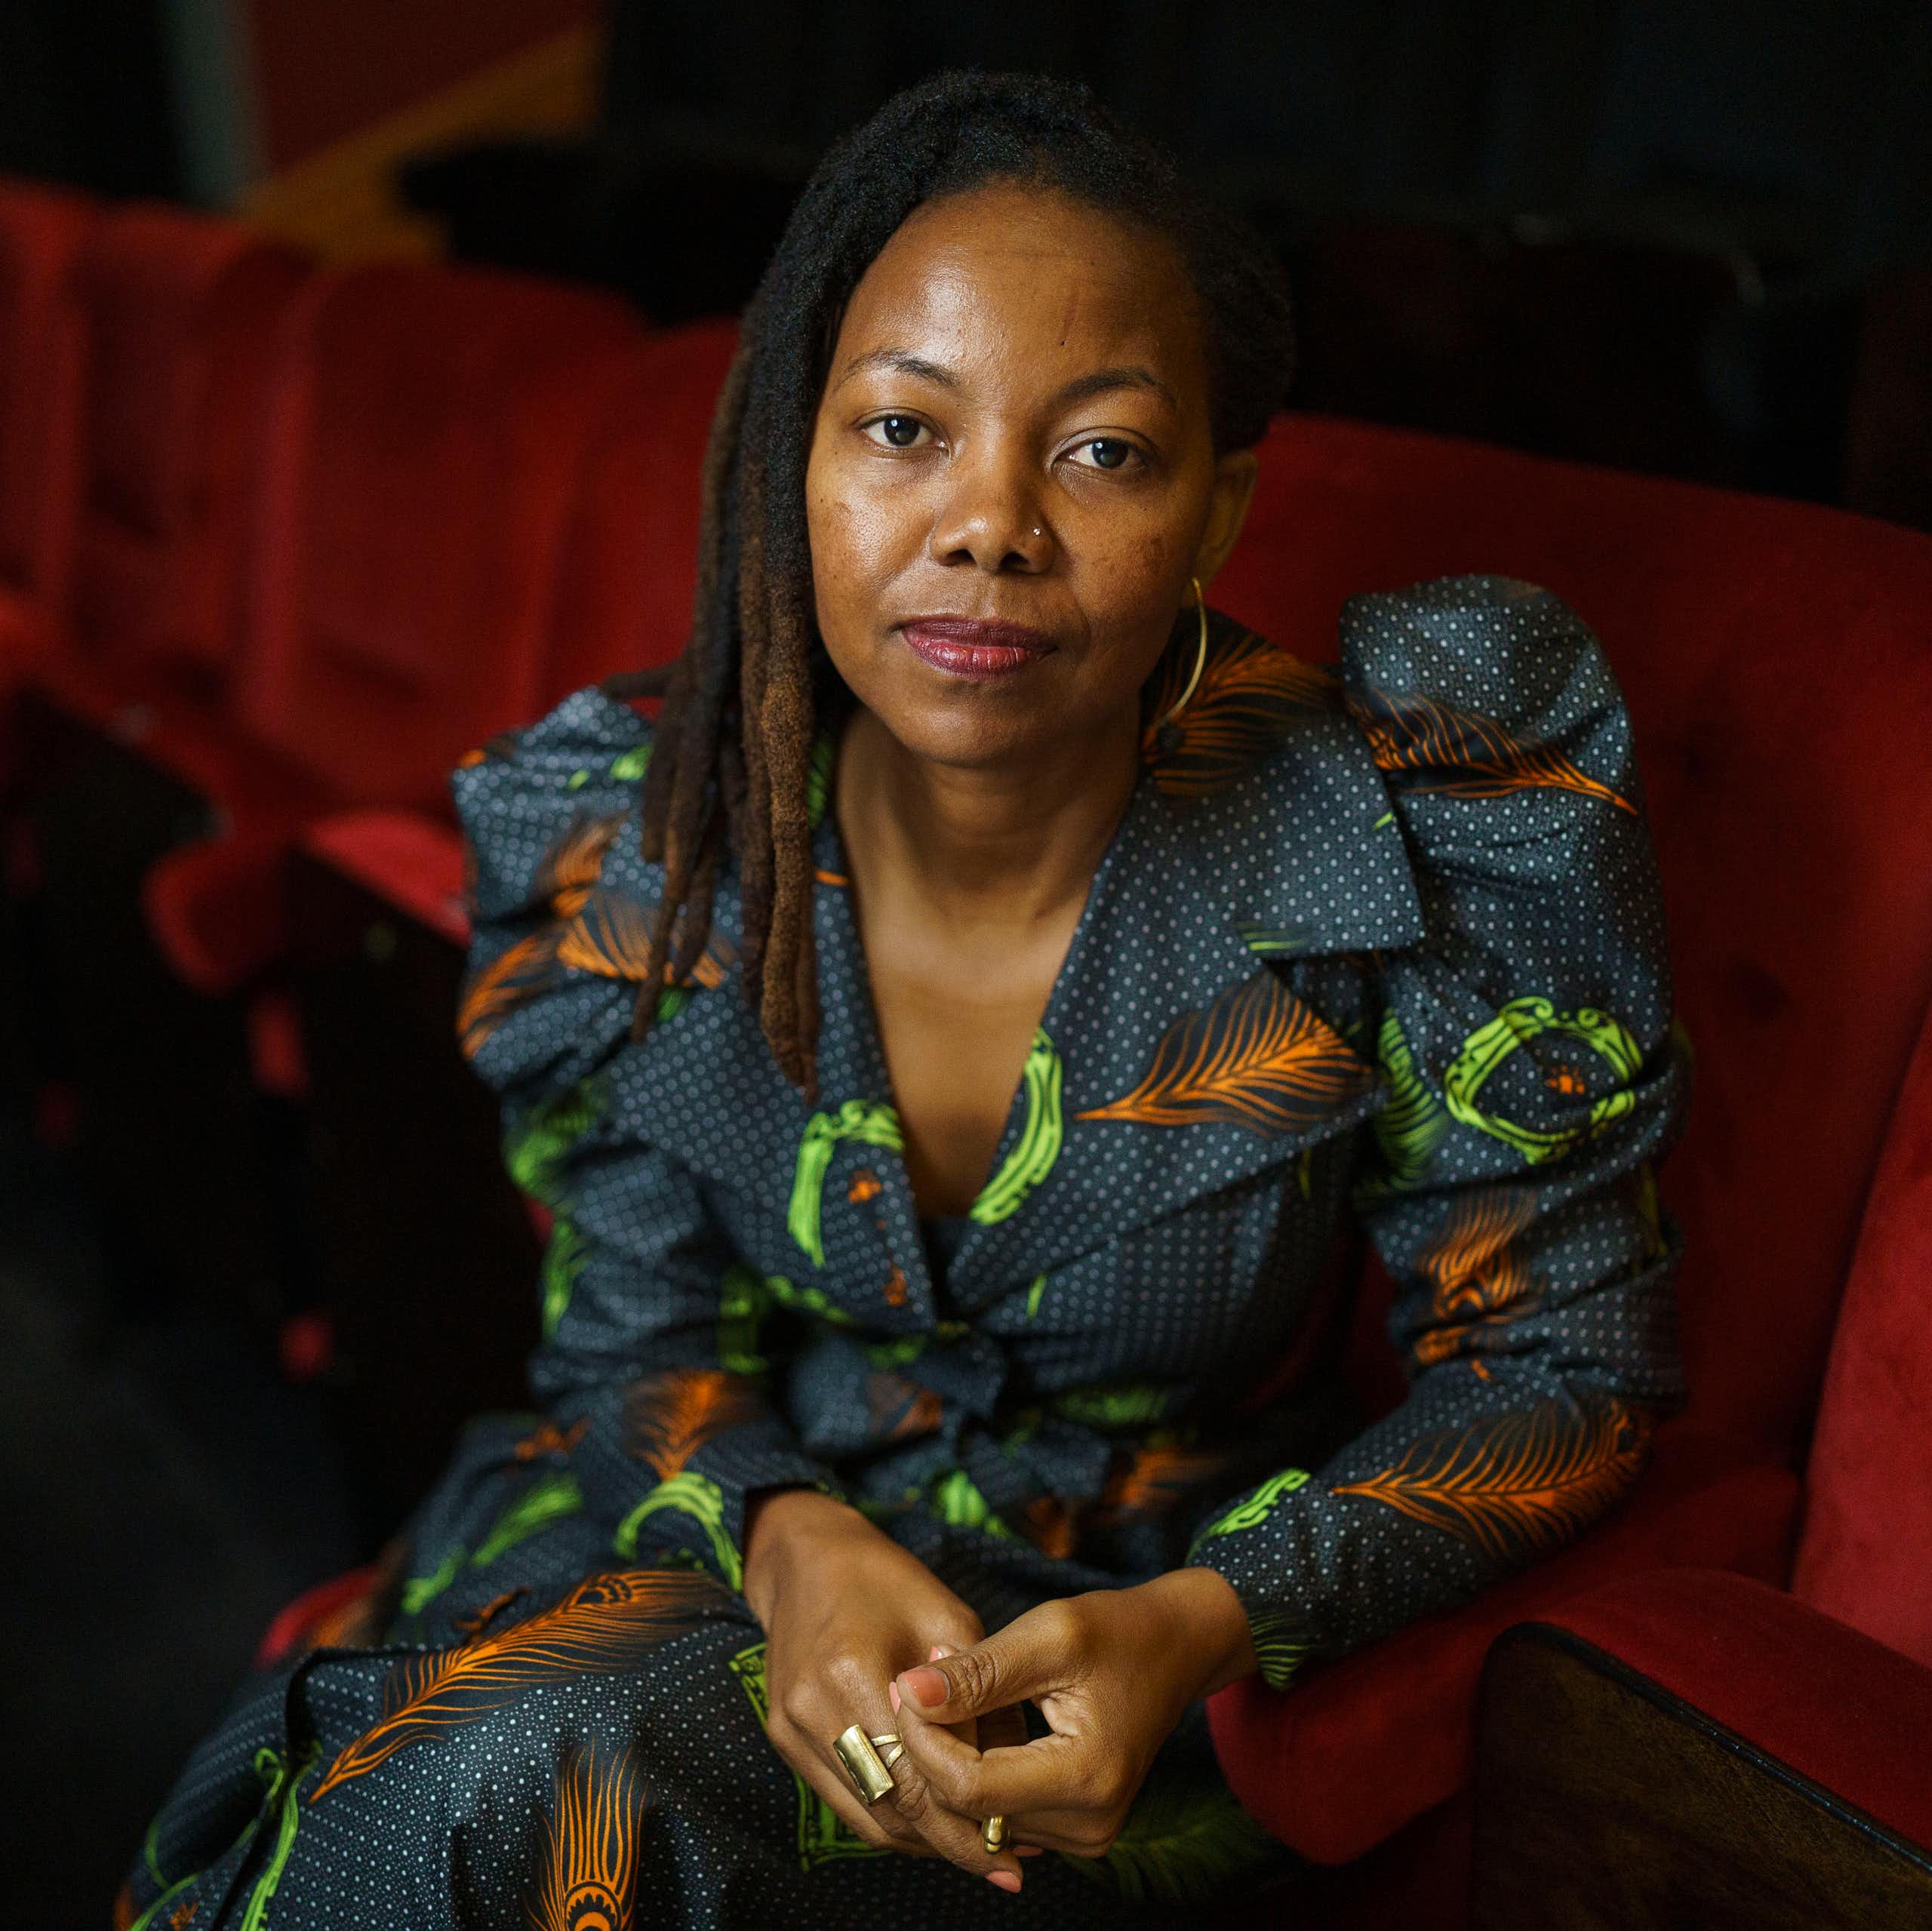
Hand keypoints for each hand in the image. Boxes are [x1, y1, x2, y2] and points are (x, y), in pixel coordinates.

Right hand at [740, 1488, 1027, 1888]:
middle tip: (1006, 1863)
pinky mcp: (784, 1736)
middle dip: (950, 1844)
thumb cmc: (889, 1579)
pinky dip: (890, 1818)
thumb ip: (978, 1694)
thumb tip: (1015, 1769)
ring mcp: (791, 1727)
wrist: (807, 1556)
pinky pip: (844, 1799)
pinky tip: (931, 1822)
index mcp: (853, 1671)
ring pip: (865, 1817)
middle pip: (889, 1809)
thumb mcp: (949, 1618)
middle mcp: (812, 1709)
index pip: (915, 1778)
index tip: (1015, 1848)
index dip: (966, 1822)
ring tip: (977, 1850)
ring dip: (922, 1841)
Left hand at [889, 1566, 1257, 1858]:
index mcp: (1087, 1778)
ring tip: (950, 1697)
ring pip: (979, 1816)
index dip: (923, 1740)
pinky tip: (976, 1726)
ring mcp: (1086, 1836)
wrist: (1174, 1648)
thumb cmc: (1115, 1631)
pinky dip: (976, 1774)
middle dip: (931, 1747)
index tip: (906, 1683)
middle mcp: (1089, 1825)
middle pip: (969, 1809)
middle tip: (920, 1682)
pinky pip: (1001, 1814)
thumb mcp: (1048, 1633)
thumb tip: (908, 1691)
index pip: (968, 1788)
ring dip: (951, 1760)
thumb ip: (977, 1672)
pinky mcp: (1078, 1831)